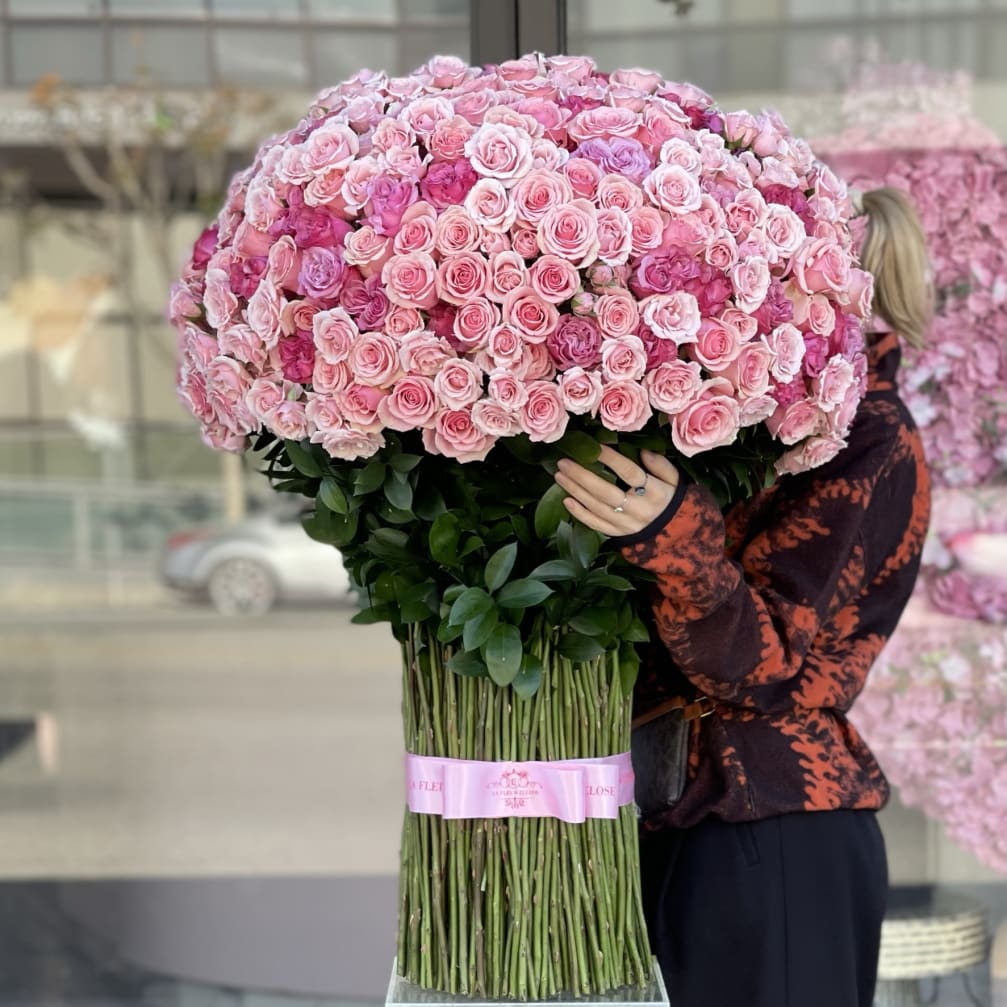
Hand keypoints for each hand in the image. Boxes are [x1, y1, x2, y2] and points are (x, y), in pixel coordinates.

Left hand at [554, 445, 680, 536]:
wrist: (677, 535)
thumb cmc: (671, 500)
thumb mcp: (675, 481)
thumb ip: (661, 465)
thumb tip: (643, 451)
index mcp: (656, 493)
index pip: (630, 473)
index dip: (611, 459)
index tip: (594, 446)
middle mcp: (639, 510)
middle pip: (606, 492)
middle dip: (582, 476)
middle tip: (564, 462)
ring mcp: (627, 525)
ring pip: (597, 508)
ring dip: (576, 491)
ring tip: (559, 475)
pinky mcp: (619, 535)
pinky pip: (596, 525)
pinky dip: (580, 514)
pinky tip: (566, 500)